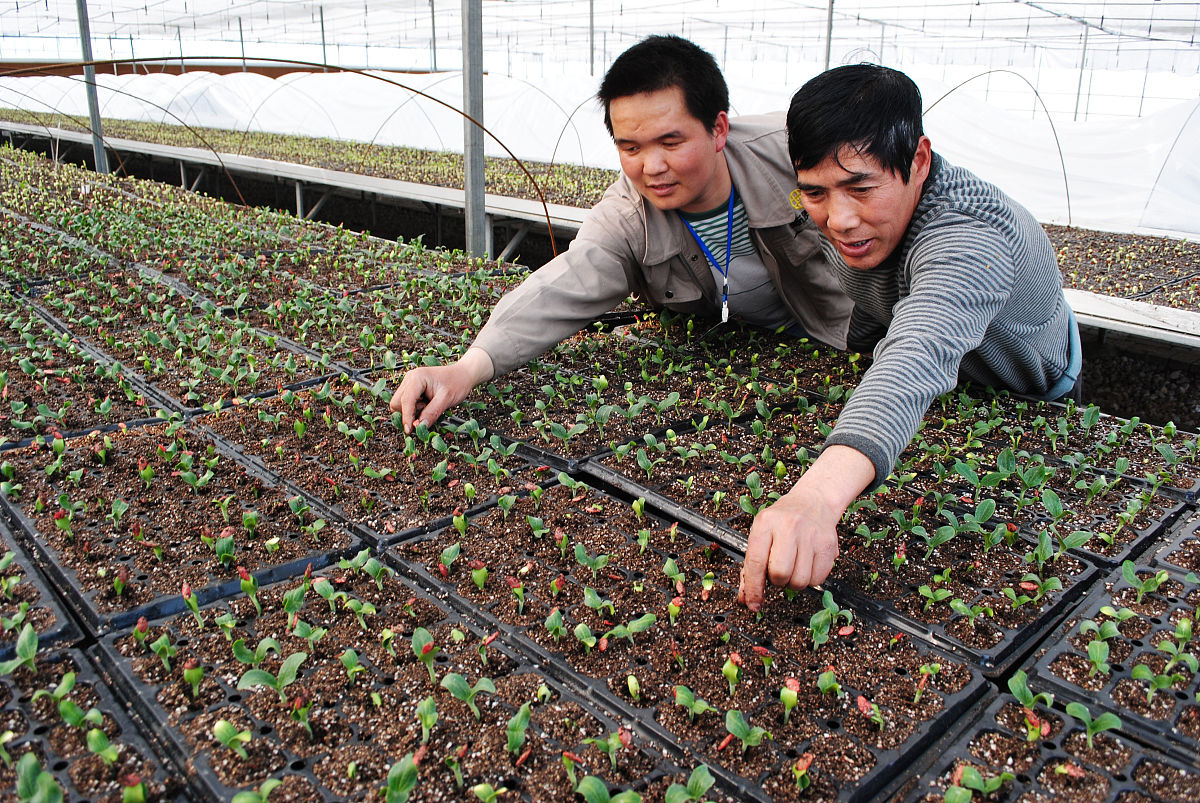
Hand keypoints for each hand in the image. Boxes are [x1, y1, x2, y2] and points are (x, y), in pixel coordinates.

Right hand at [389, 348, 493, 432]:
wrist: (463, 375)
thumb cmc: (457, 383)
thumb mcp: (446, 399)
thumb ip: (432, 413)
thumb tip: (419, 426)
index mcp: (417, 378)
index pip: (405, 401)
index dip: (406, 417)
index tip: (410, 431)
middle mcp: (409, 379)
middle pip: (396, 403)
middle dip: (407, 414)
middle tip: (425, 415)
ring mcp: (409, 383)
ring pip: (399, 404)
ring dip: (411, 412)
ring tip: (428, 407)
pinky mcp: (412, 389)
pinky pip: (406, 404)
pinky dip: (414, 409)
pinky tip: (426, 405)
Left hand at [737, 445, 873, 610]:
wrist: (814, 501)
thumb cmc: (783, 521)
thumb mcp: (762, 533)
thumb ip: (752, 565)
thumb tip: (747, 598)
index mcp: (766, 523)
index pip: (756, 562)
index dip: (753, 588)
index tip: (752, 604)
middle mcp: (789, 527)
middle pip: (780, 574)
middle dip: (778, 580)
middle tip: (779, 571)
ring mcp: (811, 536)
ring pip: (800, 581)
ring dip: (794, 581)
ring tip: (794, 566)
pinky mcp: (828, 545)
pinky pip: (818, 579)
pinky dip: (811, 579)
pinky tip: (807, 564)